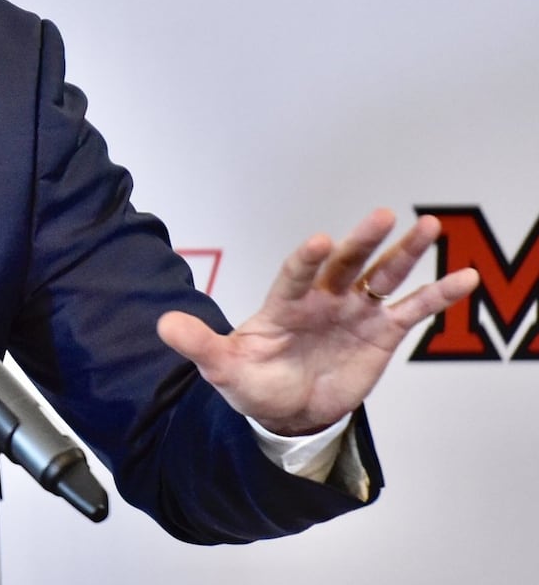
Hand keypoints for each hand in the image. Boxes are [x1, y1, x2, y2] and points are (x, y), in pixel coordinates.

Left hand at [156, 209, 478, 435]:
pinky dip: (437, 294)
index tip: (321, 242)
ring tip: (429, 226)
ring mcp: (353, 311)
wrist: (285, 409)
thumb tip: (162, 325)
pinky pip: (411, 309)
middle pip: (345, 262)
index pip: (296, 273)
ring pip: (382, 275)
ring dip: (405, 252)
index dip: (307, 258)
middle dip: (362, 240)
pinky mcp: (380, 331)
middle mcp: (322, 298)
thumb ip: (199, 344)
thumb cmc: (253, 381)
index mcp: (283, 303)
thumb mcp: (222, 366)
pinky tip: (462, 277)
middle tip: (381, 215)